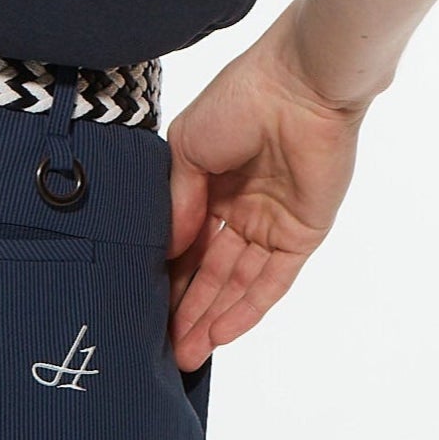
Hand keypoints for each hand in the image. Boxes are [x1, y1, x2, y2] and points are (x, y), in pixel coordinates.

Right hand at [165, 1, 369, 370]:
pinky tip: (218, 334)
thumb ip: (179, 203)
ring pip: (236, 283)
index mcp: (209, 184)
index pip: (185, 242)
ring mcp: (270, 225)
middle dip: (186, 309)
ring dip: (211, 318)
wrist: (298, 87)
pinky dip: (246, 309)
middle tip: (159, 348)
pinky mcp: (300, 236)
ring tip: (183, 352)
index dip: (164, 275)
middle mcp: (239, 209)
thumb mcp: (187, 148)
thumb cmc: (238, 101)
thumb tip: (167, 253)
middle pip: (210, 272)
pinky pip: (271, 282)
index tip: (139, 306)